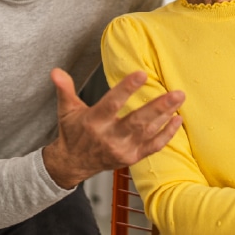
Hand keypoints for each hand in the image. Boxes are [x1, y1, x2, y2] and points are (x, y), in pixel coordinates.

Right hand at [42, 68, 184, 188]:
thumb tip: (56, 71)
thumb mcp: (66, 110)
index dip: (126, 89)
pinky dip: (167, 134)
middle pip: (137, 121)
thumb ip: (64, 89)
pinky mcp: (132, 158)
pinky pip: (153, 147)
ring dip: (165, 115)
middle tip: (176, 92)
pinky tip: (177, 120)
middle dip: (158, 106)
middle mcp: (110, 138)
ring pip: (148, 132)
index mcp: (94, 122)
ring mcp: (123, 150)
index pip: (112, 104)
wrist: (73, 163)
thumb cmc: (73, 133)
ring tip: (178, 99)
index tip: (141, 74)